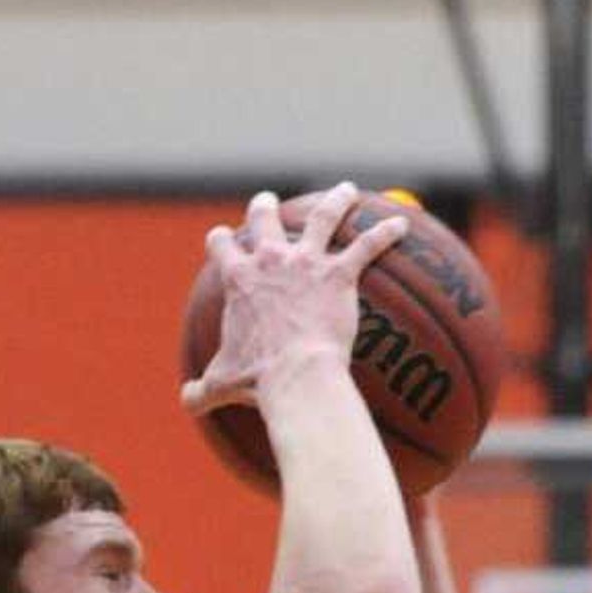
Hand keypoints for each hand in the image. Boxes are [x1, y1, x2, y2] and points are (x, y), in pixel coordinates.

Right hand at [182, 180, 406, 417]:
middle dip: (265, 206)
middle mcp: (270, 260)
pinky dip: (386, 233)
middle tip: (267, 202)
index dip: (221, 241)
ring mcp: (306, 263)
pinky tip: (402, 225)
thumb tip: (189, 401)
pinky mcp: (339, 274)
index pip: (221, 245)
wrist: (296, 374)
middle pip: (265, 218)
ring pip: (322, 217)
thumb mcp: (221, 385)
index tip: (222, 238)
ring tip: (344, 191)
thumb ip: (201, 390)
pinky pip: (368, 245)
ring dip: (335, 201)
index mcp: (238, 280)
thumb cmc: (257, 379)